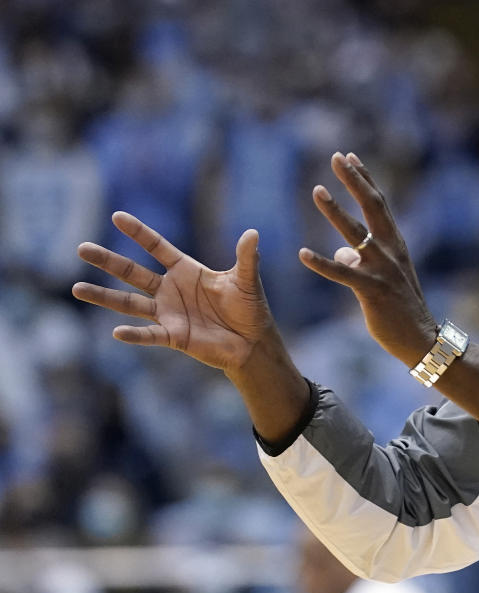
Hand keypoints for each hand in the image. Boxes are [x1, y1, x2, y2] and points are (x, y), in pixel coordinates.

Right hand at [73, 212, 273, 372]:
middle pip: (132, 272)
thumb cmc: (249, 308)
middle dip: (108, 261)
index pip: (157, 247)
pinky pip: (149, 335)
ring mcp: (168, 313)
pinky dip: (135, 334)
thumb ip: (247, 258)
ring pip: (129, 303)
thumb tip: (253, 233)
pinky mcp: (173, 336)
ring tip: (77, 288)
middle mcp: (171, 290)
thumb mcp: (246, 280)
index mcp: (186, 270)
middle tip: (81, 248)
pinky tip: (117, 332)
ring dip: (104, 296)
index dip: (139, 233)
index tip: (117, 216)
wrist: (252, 342)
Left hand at [299, 152, 437, 366]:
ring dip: (335, 211)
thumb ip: (361, 261)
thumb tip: (341, 252)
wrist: (421, 339)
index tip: (350, 156)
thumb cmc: (400, 309)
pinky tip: (302, 254)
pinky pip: (343, 275)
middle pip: (372, 207)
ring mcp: (382, 270)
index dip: (364, 179)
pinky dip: (322, 264)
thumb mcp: (383, 278)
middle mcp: (390, 251)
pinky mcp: (372, 291)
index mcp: (395, 245)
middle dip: (354, 180)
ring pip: (356, 234)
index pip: (379, 204)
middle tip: (337, 156)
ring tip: (317, 190)